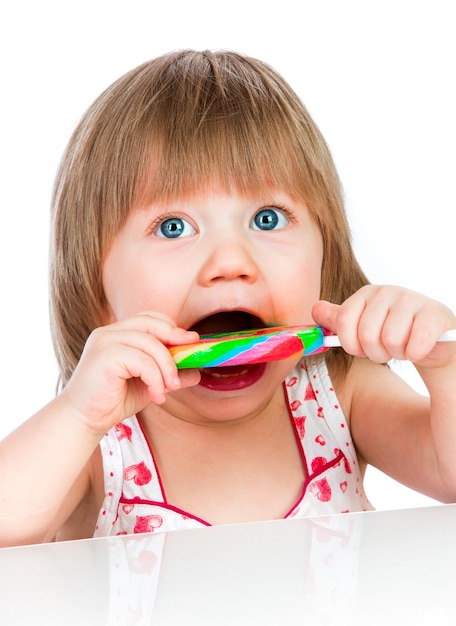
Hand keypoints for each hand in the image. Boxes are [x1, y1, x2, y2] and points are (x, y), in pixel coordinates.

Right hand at [61, 312, 200, 432]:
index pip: (150, 318)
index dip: (172, 328)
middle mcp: (109, 332)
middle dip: (175, 340)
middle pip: (152, 324)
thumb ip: (169, 375)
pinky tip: (157, 396)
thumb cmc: (113, 401)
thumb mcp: (149, 385)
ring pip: (150, 344)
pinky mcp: (105, 356)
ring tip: (169, 388)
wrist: (84, 420)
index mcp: (117, 333)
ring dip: (167, 368)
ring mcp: (105, 341)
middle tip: (190, 359)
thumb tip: (197, 372)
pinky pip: (142, 361)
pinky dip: (156, 379)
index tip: (190, 343)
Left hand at [312, 285, 455, 366]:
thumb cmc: (393, 331)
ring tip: (403, 347)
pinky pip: (415, 345)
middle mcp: (387, 291)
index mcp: (366, 294)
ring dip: (397, 354)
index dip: (351, 345)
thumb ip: (338, 319)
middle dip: (375, 353)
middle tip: (386, 349)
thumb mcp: (362, 325)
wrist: (432, 339)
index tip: (361, 349)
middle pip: (366, 335)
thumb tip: (315, 309)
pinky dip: (415, 354)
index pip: (344, 323)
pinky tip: (418, 349)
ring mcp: (412, 300)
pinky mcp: (434, 314)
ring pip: (391, 341)